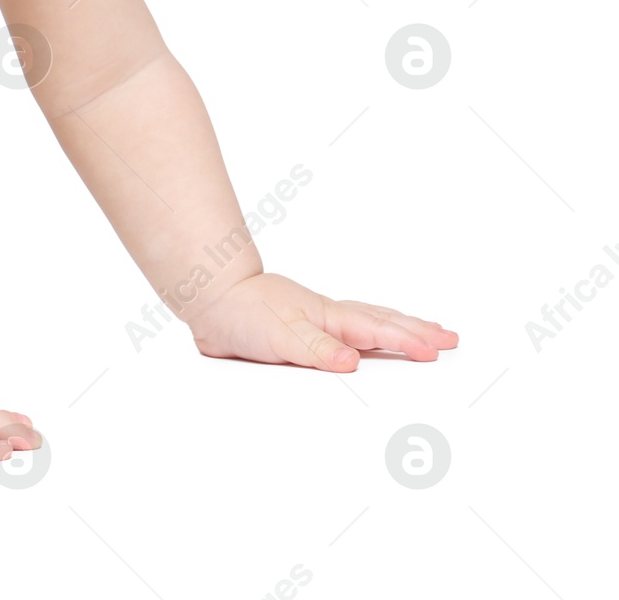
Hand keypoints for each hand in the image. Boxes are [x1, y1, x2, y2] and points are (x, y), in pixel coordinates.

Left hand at [184, 272, 458, 372]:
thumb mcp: (279, 337)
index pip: (378, 331)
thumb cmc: (243, 313)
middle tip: (450, 339)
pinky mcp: (305, 334)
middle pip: (382, 322)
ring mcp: (319, 323)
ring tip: (426, 334)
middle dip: (417, 331)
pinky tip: (369, 347)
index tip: (437, 352)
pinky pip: (348, 334)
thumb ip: (315, 350)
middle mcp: (329, 319)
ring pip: (368, 323)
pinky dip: (369, 335)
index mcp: (329, 318)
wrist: (211, 299)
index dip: (408, 342)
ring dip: (398, 329)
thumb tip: (351, 362)